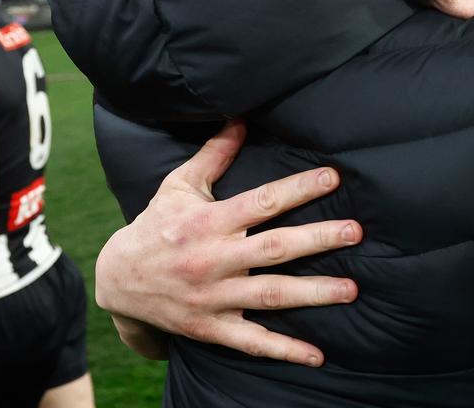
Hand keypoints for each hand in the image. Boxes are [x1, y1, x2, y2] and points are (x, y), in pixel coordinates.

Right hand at [95, 121, 362, 365]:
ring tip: (351, 289)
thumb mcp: (179, 186)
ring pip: (271, 295)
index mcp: (208, 222)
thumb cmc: (156, 226)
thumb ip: (214, 154)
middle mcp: (213, 260)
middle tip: (356, 232)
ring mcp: (214, 297)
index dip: (297, 189)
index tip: (333, 178)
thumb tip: (240, 118)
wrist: (117, 281)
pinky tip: (317, 355)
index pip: (261, 202)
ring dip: (313, 293)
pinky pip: (253, 341)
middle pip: (273, 249)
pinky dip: (284, 350)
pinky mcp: (212, 328)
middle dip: (317, 239)